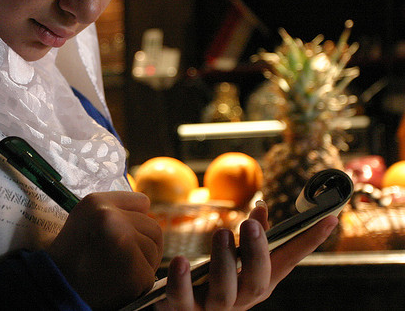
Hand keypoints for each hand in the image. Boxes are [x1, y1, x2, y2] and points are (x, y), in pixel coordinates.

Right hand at [47, 191, 162, 309]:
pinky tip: (119, 283)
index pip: (142, 202)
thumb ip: (114, 207)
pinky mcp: (135, 272)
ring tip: (118, 269)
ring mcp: (125, 244)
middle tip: (123, 258)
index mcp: (98, 202)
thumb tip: (147, 207)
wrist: (57, 288)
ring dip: (143, 263)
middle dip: (144, 244)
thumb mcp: (84, 216)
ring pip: (155, 249)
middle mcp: (112, 218)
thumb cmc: (71, 253)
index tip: (121, 235)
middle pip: (153, 227)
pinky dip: (139, 282)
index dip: (135, 220)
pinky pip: (150, 273)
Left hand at [156, 202, 338, 310]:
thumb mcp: (229, 259)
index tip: (328, 219)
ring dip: (224, 261)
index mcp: (255, 283)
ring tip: (221, 232)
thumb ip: (246, 236)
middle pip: (257, 282)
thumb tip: (261, 207)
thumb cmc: (206, 280)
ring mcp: (212, 309)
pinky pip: (181, 299)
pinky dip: (181, 281)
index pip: (286, 263)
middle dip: (257, 254)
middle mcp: (240, 300)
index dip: (307, 243)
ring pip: (224, 291)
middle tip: (251, 224)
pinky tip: (180, 261)